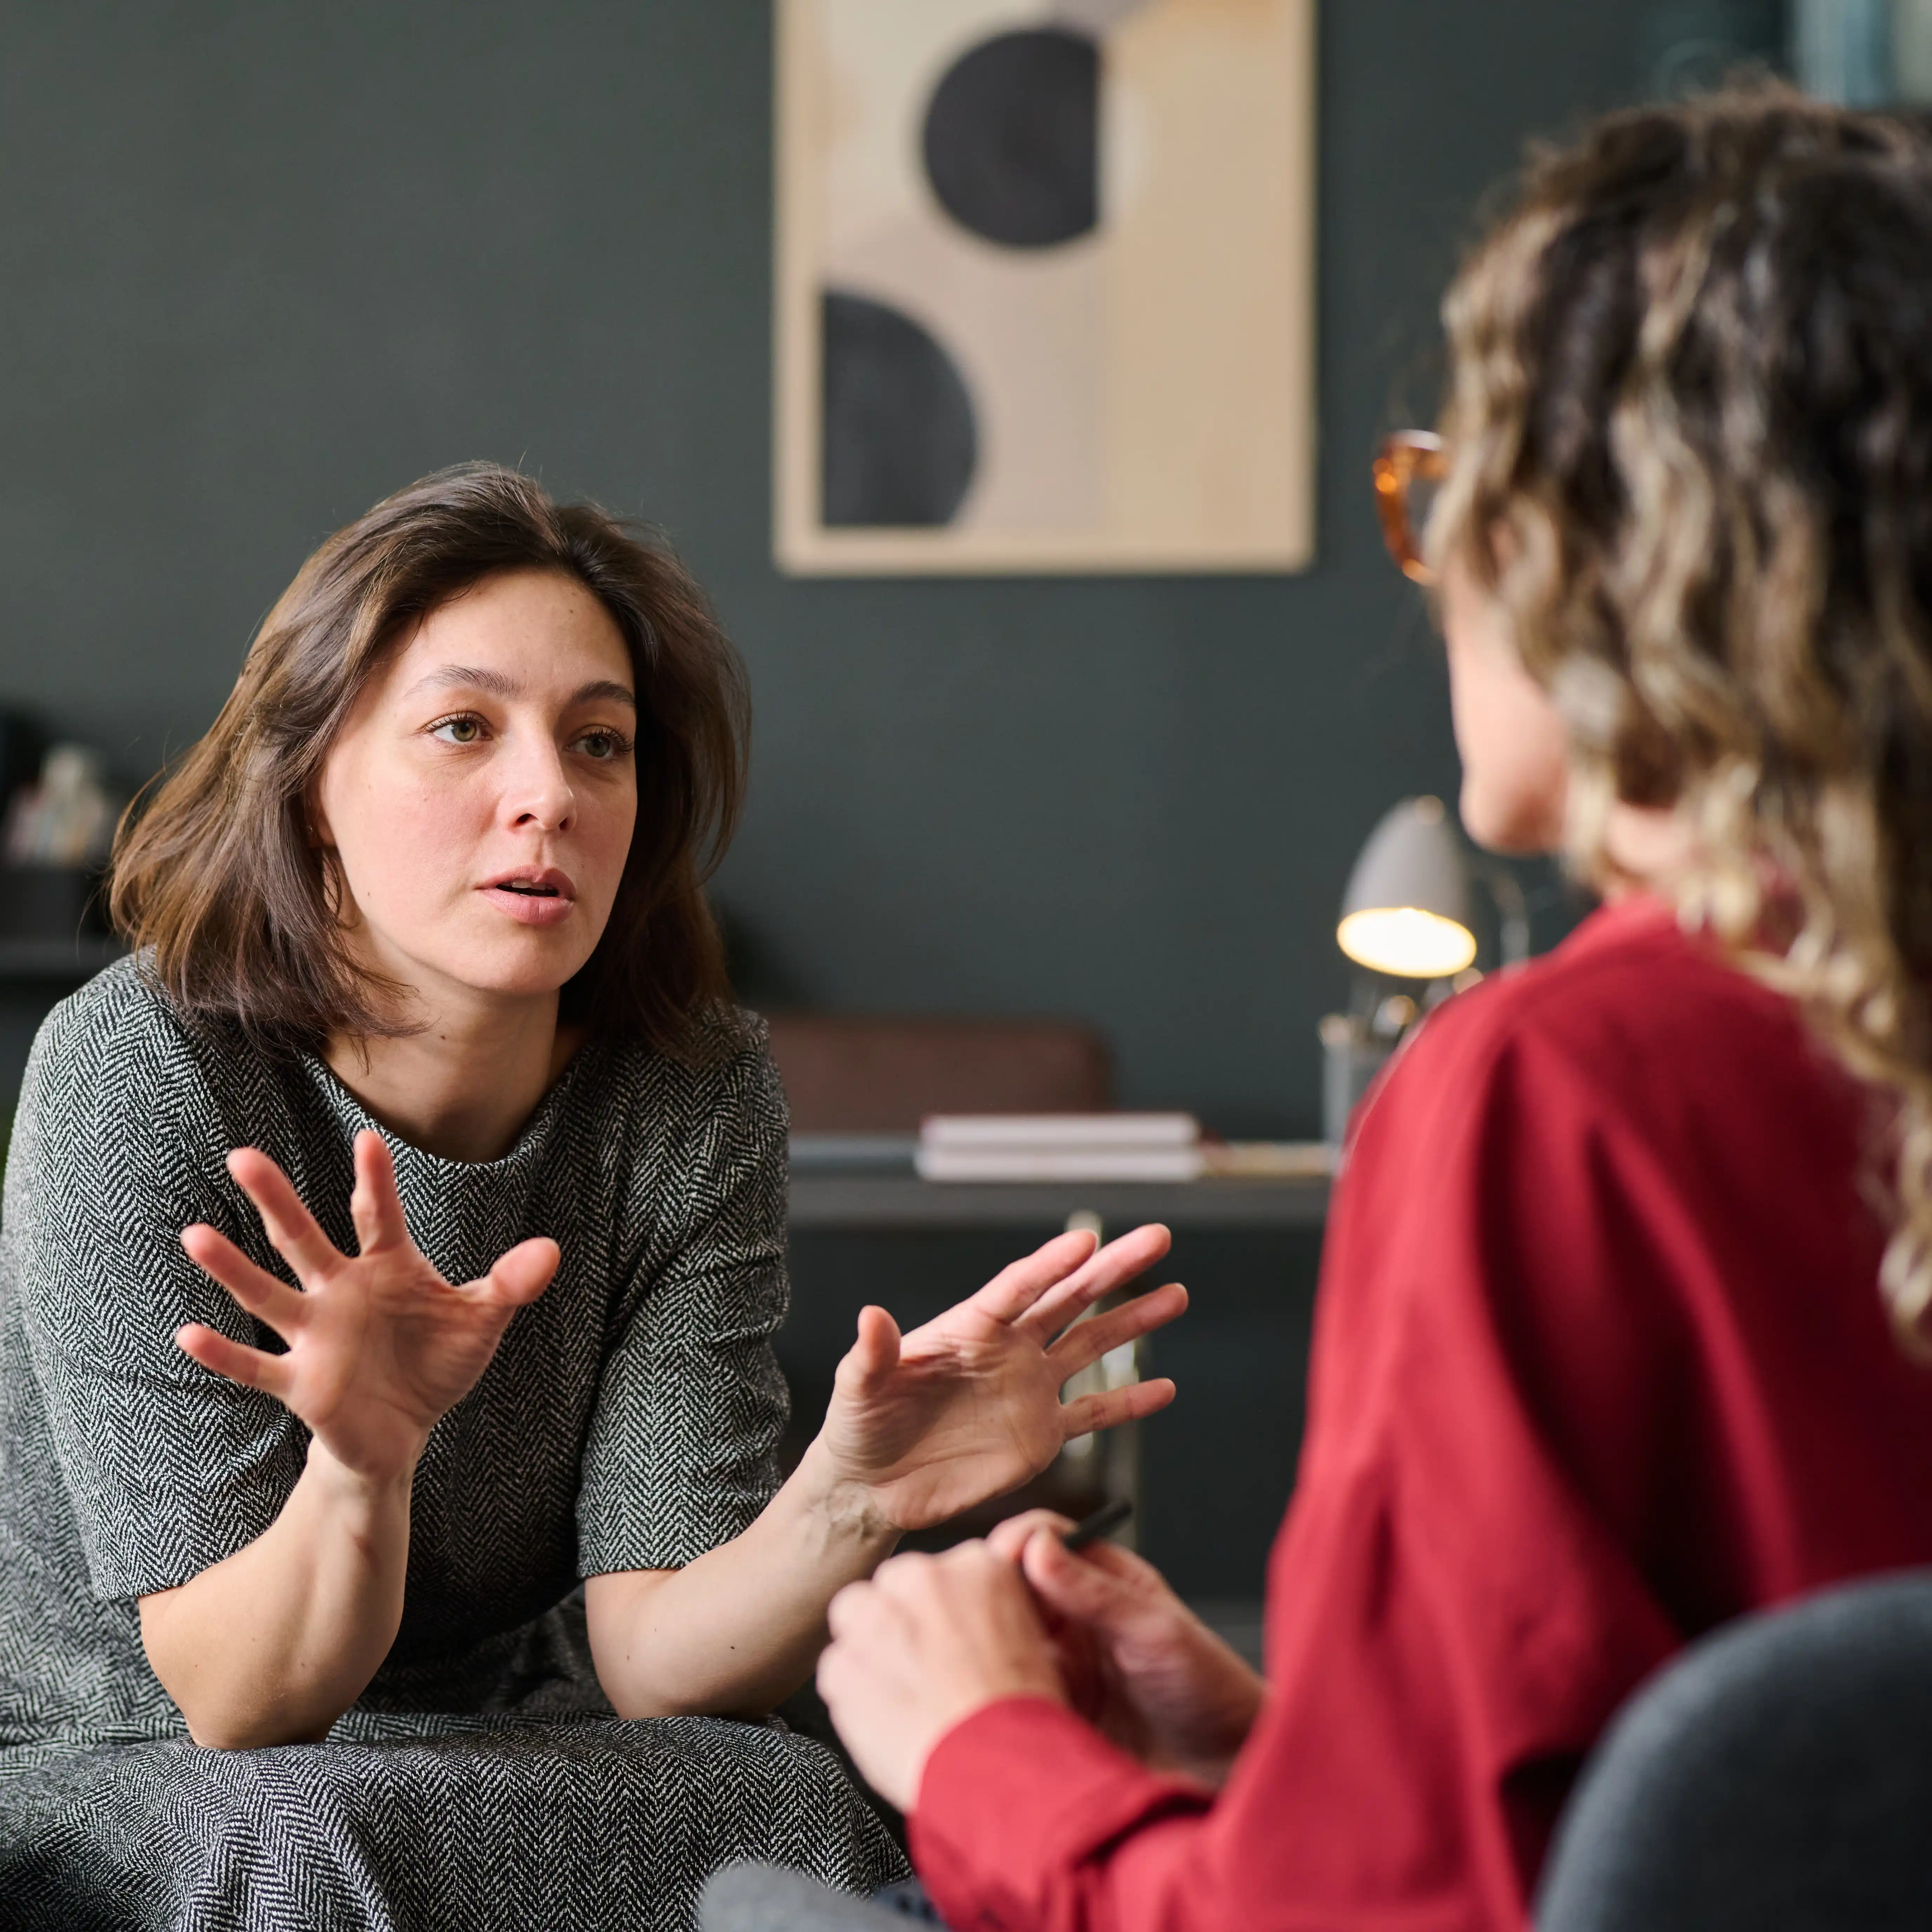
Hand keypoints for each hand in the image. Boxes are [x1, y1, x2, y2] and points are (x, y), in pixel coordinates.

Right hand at [176, 1130, 559, 1482]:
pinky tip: (188, 1334)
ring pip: (268, 1295)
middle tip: (242, 1155)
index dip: (375, 1181)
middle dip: (276, 1199)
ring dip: (233, 1268)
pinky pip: (256, 1367)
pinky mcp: (301, 1383)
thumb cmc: (436, 1362)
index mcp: (387, 1269)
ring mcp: (316, 1336)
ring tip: (195, 1234)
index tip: (367, 1140)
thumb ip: (510, 1285)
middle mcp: (342, 1293)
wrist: (405, 1431)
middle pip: (303, 1239)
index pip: (378, 1216)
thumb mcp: (481, 1322)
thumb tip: (551, 1251)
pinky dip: (223, 1354)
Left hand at [811, 1225, 1185, 1532]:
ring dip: (1133, 1321)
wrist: (872, 1487)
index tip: (1085, 1240)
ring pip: (1091, 1346)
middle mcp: (1007, 1350)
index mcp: (968, 1329)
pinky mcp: (1038, 1436)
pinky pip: (1092, 1413)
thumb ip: (872, 1353)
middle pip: (1069, 1299)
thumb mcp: (858, 1388)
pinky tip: (1164, 1390)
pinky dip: (1128, 1403)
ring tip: (1175, 1295)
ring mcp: (1028, 1390)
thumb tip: (871, 1316)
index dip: (1051, 1264)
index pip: (1018, 1288)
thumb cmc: (859, 1428)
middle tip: (1156, 1238)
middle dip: (1113, 1269)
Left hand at [818, 1542, 1064, 1811]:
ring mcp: (876, 1619)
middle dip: (901, 1621)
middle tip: (924, 1669)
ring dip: (870, 1649)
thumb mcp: (1034, 1643)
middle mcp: (922, 1578)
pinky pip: (837, 1669)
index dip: (941, 1612)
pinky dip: (853, 1693)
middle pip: (893, 1586)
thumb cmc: (1024, 1718)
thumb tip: (972, 1617)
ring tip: (902, 1696)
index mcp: (977, 1566)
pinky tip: (886, 1721)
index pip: (942, 1573)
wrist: (1003, 1772)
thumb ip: (991, 1610)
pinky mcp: (843, 1665)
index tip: (950, 1642)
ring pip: (855, 1617)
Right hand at [987, 1510, 1264, 1786]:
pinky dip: (994, 1692)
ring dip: (986, 1645)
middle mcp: (1074, 1617)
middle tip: (972, 1612)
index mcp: (1102, 1580)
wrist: (1227, 1767)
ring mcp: (1060, 1664)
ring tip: (978, 1658)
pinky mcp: (1052, 1709)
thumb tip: (1039, 1547)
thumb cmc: (1209, 1686)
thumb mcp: (1154, 1630)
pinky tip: (991, 1700)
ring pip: (1002, 1638)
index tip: (996, 1563)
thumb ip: (1096, 1592)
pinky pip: (1009, 1692)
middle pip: (1011, 1586)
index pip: (1043, 1539)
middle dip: (986, 1593)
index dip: (1015, 1544)